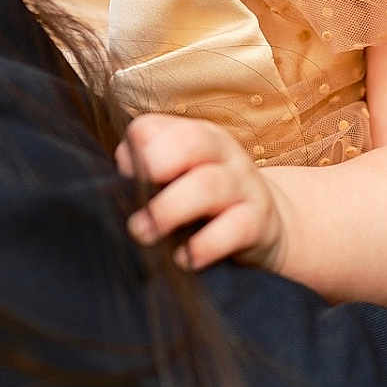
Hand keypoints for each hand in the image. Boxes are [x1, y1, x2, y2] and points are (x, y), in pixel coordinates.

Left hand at [115, 114, 286, 271]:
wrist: (264, 224)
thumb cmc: (205, 199)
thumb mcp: (180, 176)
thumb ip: (148, 168)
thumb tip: (122, 165)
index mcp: (196, 135)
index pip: (157, 127)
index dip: (135, 147)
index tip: (121, 173)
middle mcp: (222, 153)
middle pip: (191, 143)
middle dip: (157, 165)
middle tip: (133, 201)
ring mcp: (243, 185)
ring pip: (210, 185)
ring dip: (171, 210)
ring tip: (144, 233)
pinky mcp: (258, 222)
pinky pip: (236, 228)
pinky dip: (207, 244)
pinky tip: (185, 259)